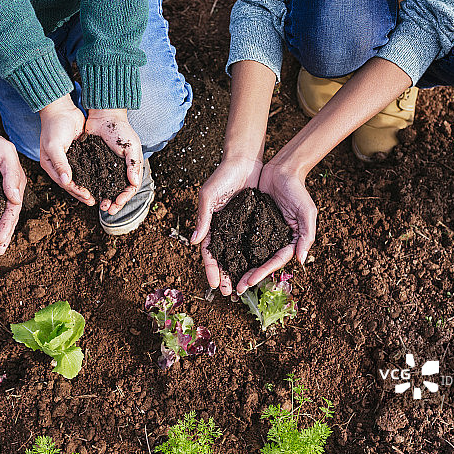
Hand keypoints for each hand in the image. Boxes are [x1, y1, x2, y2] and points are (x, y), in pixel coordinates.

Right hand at [39, 95, 90, 204]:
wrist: (61, 109)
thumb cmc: (54, 126)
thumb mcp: (54, 145)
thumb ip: (60, 163)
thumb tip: (66, 181)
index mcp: (49, 166)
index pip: (64, 183)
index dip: (76, 191)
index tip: (88, 197)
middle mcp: (58, 166)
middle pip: (72, 184)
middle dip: (83, 193)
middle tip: (95, 202)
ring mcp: (69, 160)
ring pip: (80, 178)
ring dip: (88, 186)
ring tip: (99, 195)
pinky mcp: (78, 154)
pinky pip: (85, 168)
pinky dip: (92, 175)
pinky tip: (101, 180)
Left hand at [85, 109, 143, 214]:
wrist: (104, 116)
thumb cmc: (120, 130)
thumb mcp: (131, 147)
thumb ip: (133, 164)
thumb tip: (134, 183)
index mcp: (131, 168)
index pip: (131, 188)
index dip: (125, 198)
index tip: (117, 204)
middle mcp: (120, 170)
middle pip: (118, 192)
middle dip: (114, 202)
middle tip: (108, 209)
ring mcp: (107, 168)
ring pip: (105, 188)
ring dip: (103, 198)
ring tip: (98, 204)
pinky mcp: (94, 163)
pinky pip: (94, 179)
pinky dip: (92, 187)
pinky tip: (88, 193)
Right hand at [191, 156, 262, 295]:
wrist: (245, 160)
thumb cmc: (223, 175)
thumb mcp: (209, 196)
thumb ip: (203, 219)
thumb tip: (194, 242)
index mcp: (211, 225)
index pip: (209, 253)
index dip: (211, 269)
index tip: (214, 285)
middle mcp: (225, 229)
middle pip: (224, 258)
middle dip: (226, 276)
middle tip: (231, 293)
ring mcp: (239, 227)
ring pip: (239, 254)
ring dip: (240, 270)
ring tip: (245, 285)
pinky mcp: (254, 222)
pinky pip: (253, 243)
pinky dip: (254, 256)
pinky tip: (259, 268)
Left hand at [235, 161, 317, 292]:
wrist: (282, 169)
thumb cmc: (297, 190)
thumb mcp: (307, 212)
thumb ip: (306, 236)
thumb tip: (301, 261)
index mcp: (289, 240)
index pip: (275, 261)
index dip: (263, 272)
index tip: (250, 282)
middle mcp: (275, 239)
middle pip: (261, 262)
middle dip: (249, 276)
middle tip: (236, 289)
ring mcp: (262, 231)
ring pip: (249, 254)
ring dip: (240, 267)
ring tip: (228, 279)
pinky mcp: (250, 221)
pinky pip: (241, 238)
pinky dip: (233, 249)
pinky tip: (223, 258)